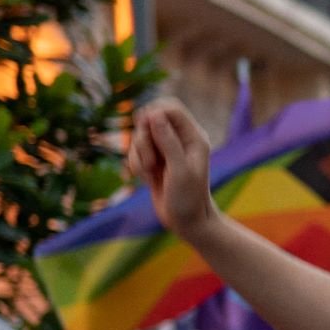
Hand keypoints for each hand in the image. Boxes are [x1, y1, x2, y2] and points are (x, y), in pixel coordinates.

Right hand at [128, 101, 215, 237]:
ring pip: (140, 137)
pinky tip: (147, 180)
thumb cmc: (189, 198)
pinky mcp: (154, 161)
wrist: (187, 222)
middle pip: (150, 119)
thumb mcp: (179, 170)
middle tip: (150, 159)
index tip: (145, 128)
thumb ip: (168, 142)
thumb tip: (154, 115)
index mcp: (193, 136)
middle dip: (143, 138)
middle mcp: (180, 140)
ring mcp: (165, 150)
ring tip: (150, 174)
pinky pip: (135, 153)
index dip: (154, 114)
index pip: (171, 108)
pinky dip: (136, 165)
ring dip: (139, 155)